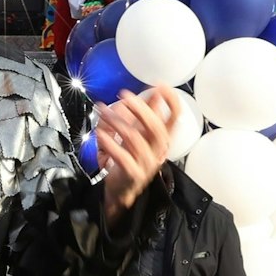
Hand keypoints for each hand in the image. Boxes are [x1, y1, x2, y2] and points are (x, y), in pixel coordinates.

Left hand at [96, 85, 178, 222]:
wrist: (122, 190)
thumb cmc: (130, 158)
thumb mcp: (138, 134)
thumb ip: (144, 115)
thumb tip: (152, 92)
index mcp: (161, 139)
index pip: (175, 119)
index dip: (172, 102)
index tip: (162, 86)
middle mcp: (157, 151)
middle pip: (156, 128)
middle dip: (140, 109)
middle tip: (124, 95)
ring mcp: (146, 163)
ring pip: (134, 139)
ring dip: (116, 121)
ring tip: (102, 112)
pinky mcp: (132, 174)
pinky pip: (122, 156)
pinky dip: (109, 143)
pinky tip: (99, 133)